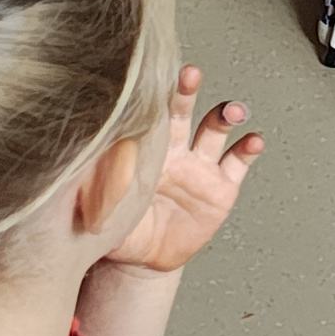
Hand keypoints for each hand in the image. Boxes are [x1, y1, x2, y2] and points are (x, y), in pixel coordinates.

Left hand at [104, 68, 261, 273]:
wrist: (143, 260)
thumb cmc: (119, 230)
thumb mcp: (104, 210)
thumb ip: (97, 190)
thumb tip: (81, 170)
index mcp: (145, 150)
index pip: (149, 114)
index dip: (153, 94)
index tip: (153, 75)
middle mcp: (175, 150)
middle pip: (183, 111)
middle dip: (187, 90)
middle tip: (190, 74)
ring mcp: (200, 167)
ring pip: (215, 130)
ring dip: (226, 115)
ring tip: (231, 111)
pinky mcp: (221, 188)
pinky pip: (237, 163)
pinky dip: (248, 149)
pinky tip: (253, 140)